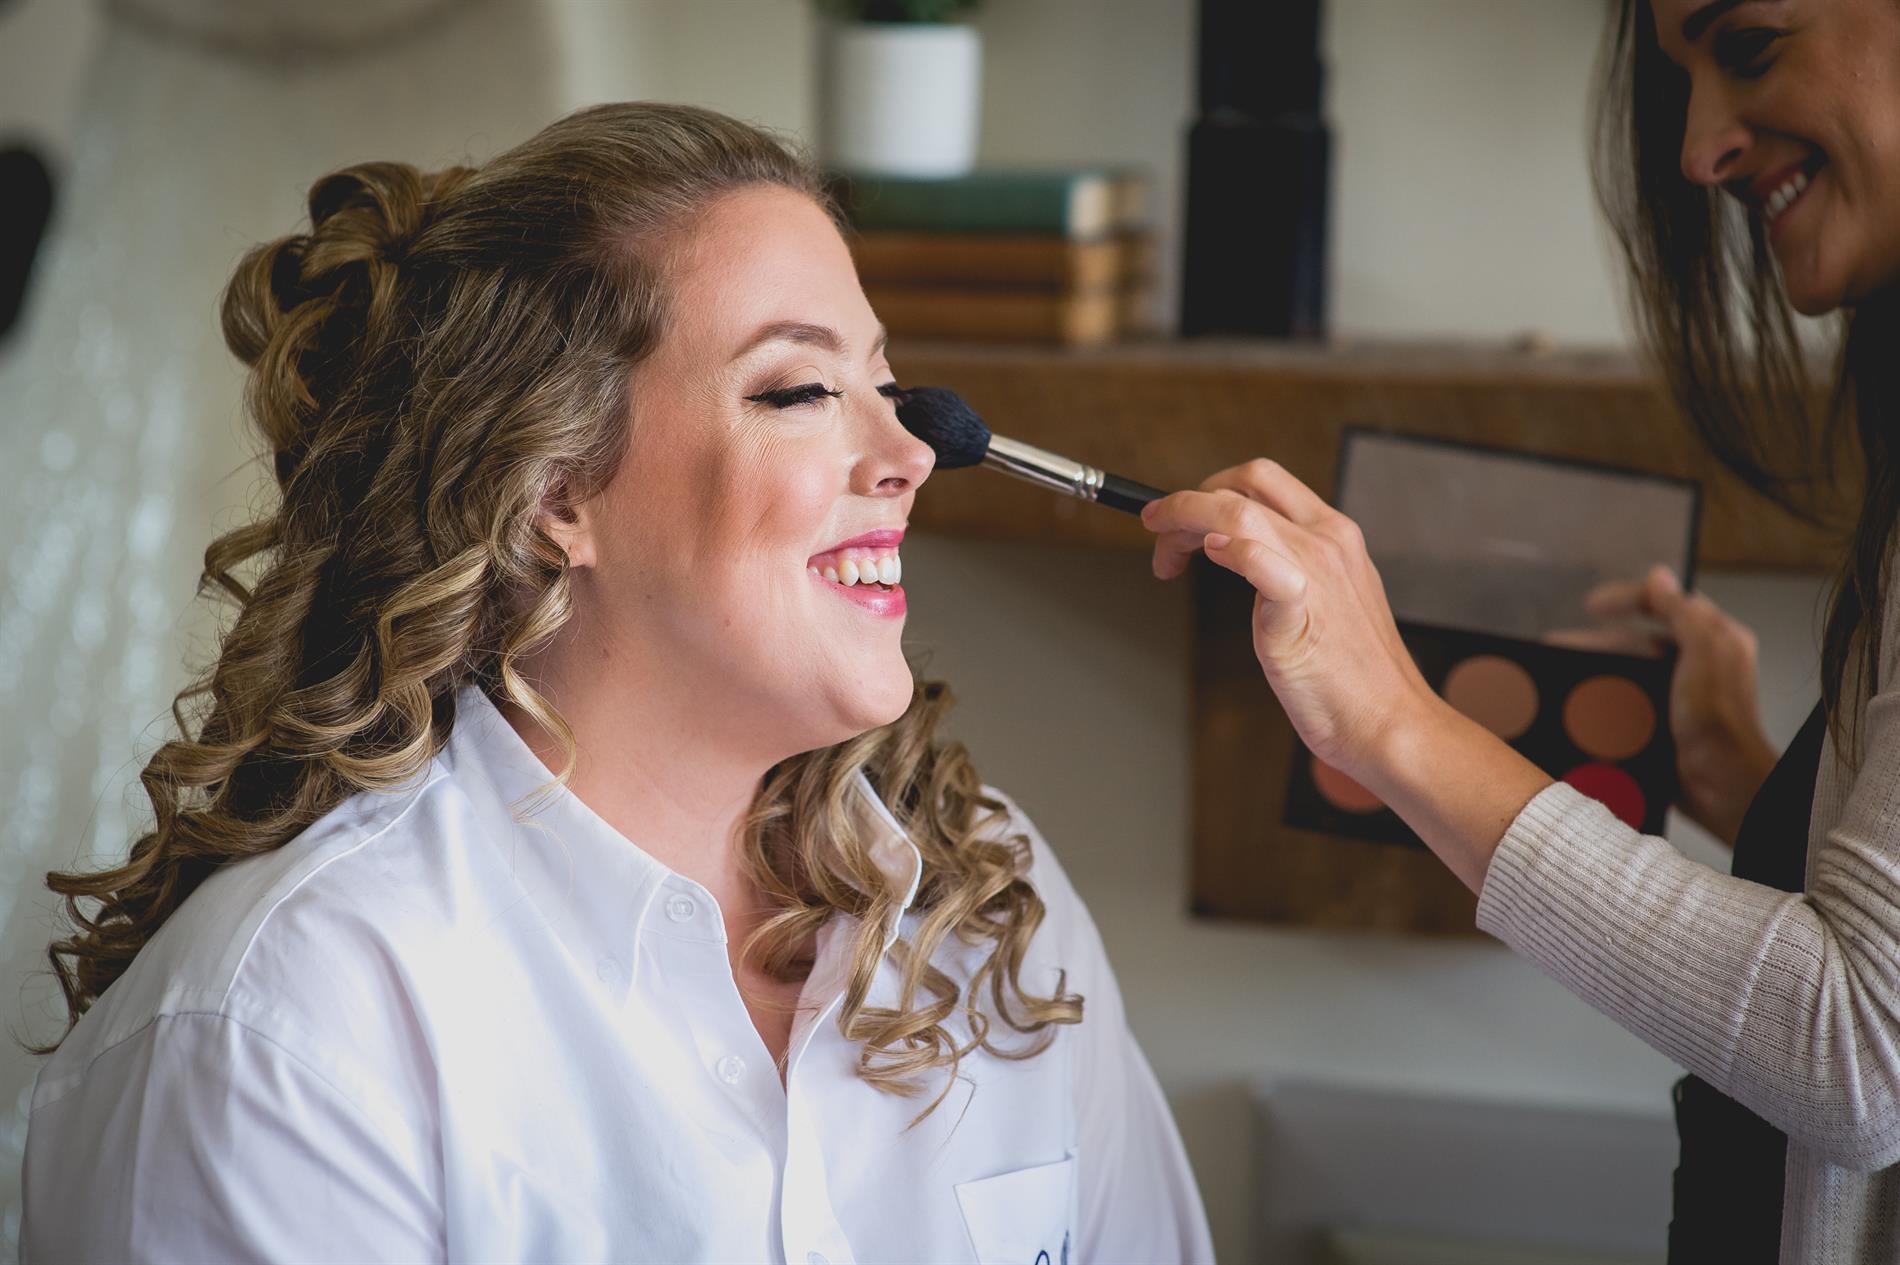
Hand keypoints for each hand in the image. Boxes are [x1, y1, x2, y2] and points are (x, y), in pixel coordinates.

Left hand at [1141, 459, 1438, 779]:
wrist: (1389, 722)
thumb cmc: (1354, 675)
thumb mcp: (1327, 600)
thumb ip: (1290, 569)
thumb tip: (1239, 554)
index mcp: (1334, 535)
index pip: (1262, 481)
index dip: (1209, 489)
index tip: (1178, 516)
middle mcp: (1327, 542)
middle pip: (1245, 484)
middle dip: (1187, 500)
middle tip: (1160, 535)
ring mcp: (1316, 574)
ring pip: (1238, 513)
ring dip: (1183, 521)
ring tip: (1165, 556)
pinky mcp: (1300, 615)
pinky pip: (1264, 565)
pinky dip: (1232, 551)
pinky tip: (1210, 555)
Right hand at [1580, 565, 1777, 845]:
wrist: (1722, 785)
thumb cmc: (1718, 721)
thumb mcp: (1704, 652)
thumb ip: (1682, 612)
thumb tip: (1658, 576)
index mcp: (1716, 639)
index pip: (1667, 603)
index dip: (1628, 598)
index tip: (1591, 605)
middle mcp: (1700, 662)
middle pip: (1639, 638)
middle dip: (1597, 641)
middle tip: (1558, 646)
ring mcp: (1680, 694)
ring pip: (1628, 670)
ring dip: (1594, 669)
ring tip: (1559, 672)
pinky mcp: (1664, 721)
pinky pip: (1626, 699)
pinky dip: (1602, 697)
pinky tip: (1578, 700)